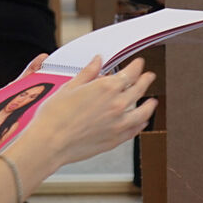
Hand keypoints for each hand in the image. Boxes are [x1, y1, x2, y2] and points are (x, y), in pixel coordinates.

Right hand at [18, 56, 156, 168]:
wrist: (50, 142)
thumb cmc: (54, 116)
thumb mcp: (69, 87)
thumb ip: (88, 73)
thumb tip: (98, 60)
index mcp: (106, 88)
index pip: (130, 73)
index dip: (137, 67)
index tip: (139, 63)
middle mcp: (117, 105)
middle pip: (139, 89)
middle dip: (145, 80)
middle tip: (149, 76)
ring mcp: (119, 124)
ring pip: (143, 112)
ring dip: (150, 104)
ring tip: (152, 101)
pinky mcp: (116, 140)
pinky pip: (135, 130)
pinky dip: (141, 124)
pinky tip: (142, 122)